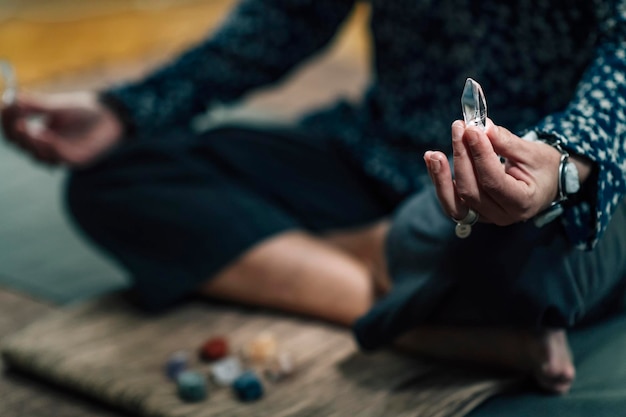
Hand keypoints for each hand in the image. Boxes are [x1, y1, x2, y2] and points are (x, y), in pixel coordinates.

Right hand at [1, 91, 123, 166]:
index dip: (7, 121)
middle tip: (14, 120)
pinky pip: (59, 157)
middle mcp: (46, 148)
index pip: (15, 133)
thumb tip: (11, 98)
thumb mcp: (56, 105)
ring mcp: (61, 155)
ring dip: (29, 142)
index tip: (5, 105)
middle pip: (21, 146)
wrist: (111, 116)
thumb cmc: (84, 111)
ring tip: (24, 126)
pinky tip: (43, 135)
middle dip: (15, 132)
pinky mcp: (77, 160)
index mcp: (38, 134)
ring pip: (37, 155)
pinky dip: (49, 147)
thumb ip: (35, 105)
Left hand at [424, 119, 561, 225]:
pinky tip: (432, 160)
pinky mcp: (472, 211)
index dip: (479, 155)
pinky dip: (439, 181)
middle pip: (471, 190)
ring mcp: (485, 216)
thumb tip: (481, 127)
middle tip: (458, 128)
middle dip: (461, 158)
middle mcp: (501, 216)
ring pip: (454, 203)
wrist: (546, 185)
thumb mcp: (533, 152)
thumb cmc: (542, 168)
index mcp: (522, 202)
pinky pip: (451, 200)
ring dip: (440, 177)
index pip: (493, 181)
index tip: (472, 130)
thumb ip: (506, 142)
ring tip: (432, 154)